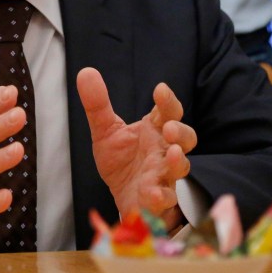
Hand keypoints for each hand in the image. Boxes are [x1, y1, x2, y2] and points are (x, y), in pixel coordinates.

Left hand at [77, 67, 195, 224]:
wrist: (123, 197)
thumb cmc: (122, 161)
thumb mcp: (105, 131)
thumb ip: (97, 104)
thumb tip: (86, 72)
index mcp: (154, 130)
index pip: (168, 111)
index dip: (167, 101)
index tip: (160, 90)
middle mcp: (164, 151)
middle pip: (185, 138)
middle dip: (181, 132)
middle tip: (169, 128)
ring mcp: (165, 176)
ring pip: (180, 168)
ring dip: (178, 162)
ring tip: (173, 154)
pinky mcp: (159, 200)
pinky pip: (166, 199)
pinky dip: (162, 196)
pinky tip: (152, 193)